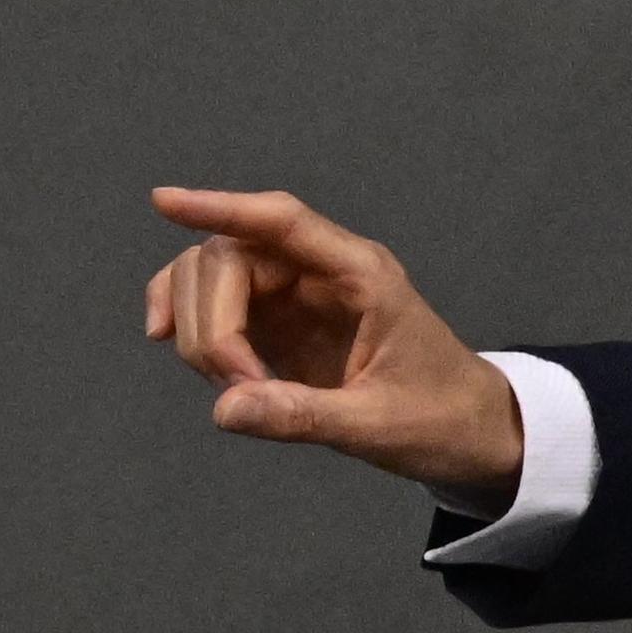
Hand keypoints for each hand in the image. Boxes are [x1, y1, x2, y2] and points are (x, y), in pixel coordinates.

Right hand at [142, 186, 522, 499]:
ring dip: (201, 333)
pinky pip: (215, 308)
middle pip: (230, 257)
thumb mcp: (377, 424)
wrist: (468, 431)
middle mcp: (323, 272)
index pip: (282, 221)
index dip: (221, 206)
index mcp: (361, 274)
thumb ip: (304, 415)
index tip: (163, 201)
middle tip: (239, 387)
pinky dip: (192, 328)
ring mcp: (296, 295)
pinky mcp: (278, 325)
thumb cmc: (438, 418)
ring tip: (238, 391)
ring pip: (212, 279)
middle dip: (211, 322)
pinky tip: (186, 357)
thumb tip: (225, 410)